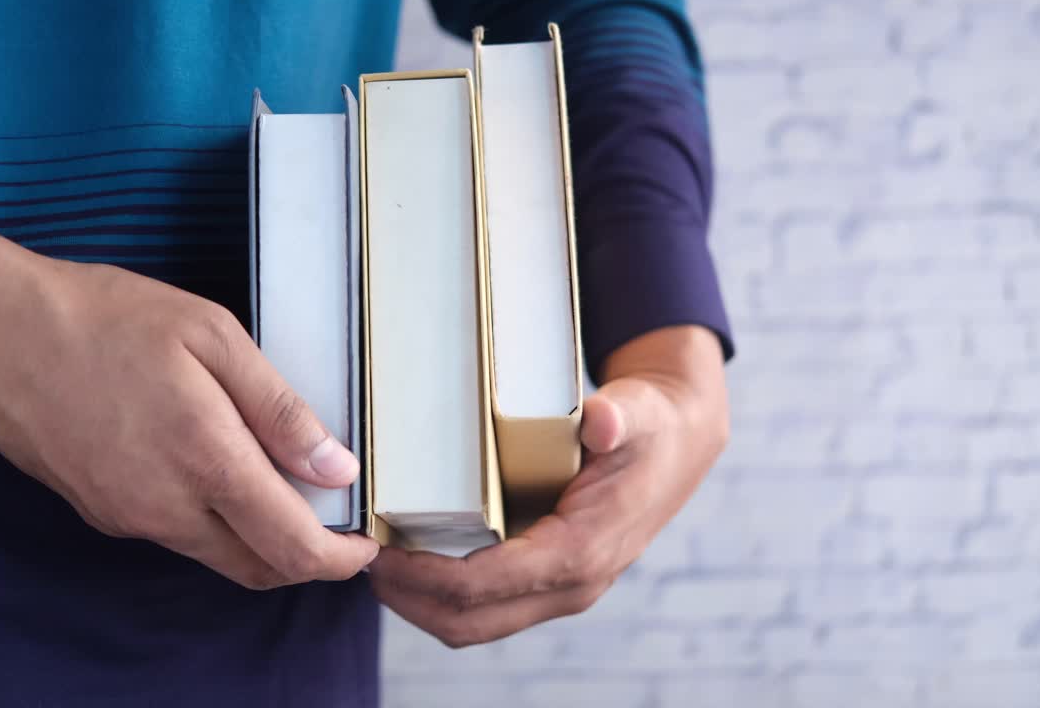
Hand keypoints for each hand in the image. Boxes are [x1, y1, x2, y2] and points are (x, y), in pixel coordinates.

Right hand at [0, 190, 377, 588]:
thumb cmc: (102, 319)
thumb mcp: (211, 337)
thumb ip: (280, 410)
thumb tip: (337, 468)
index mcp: (206, 461)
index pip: (292, 547)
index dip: (340, 557)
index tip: (365, 541)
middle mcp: (166, 508)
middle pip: (259, 568)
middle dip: (309, 558)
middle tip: (338, 521)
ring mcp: (129, 517)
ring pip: (218, 557)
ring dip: (263, 543)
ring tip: (289, 492)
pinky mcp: (101, 512)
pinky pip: (177, 536)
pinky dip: (217, 525)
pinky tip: (222, 476)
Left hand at [368, 325, 727, 645]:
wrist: (678, 445)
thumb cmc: (649, 428)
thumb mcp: (637, 413)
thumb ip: (619, 417)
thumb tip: (602, 421)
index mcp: (581, 553)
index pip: (484, 585)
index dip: (423, 575)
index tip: (378, 549)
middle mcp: (571, 586)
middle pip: (468, 621)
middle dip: (407, 599)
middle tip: (362, 558)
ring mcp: (561, 590)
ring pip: (473, 624)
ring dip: (420, 605)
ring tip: (378, 562)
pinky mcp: (550, 582)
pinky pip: (487, 608)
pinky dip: (443, 595)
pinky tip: (415, 557)